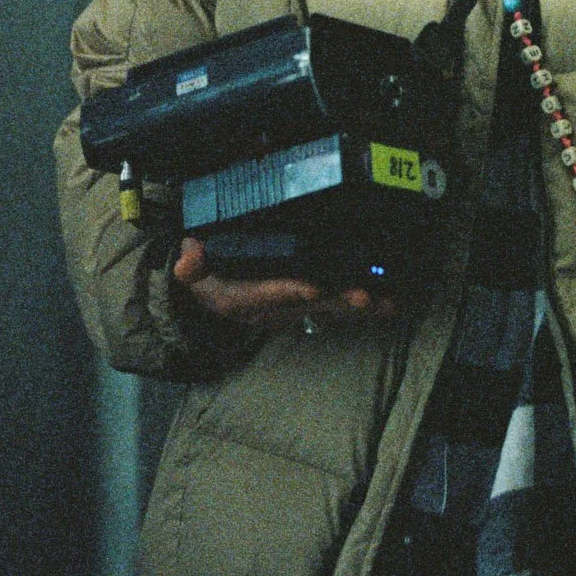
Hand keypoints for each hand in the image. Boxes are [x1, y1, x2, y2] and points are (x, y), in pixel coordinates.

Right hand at [173, 236, 398, 329]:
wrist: (213, 286)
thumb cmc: (207, 270)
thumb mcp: (192, 266)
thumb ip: (190, 264)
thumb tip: (187, 264)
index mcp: (239, 301)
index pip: (264, 296)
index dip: (288, 293)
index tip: (311, 289)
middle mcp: (269, 311)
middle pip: (306, 307)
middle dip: (336, 302)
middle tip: (363, 297)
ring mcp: (290, 310)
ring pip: (327, 309)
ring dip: (356, 306)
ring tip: (385, 302)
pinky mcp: (307, 305)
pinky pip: (336, 306)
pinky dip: (362, 304)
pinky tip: (389, 301)